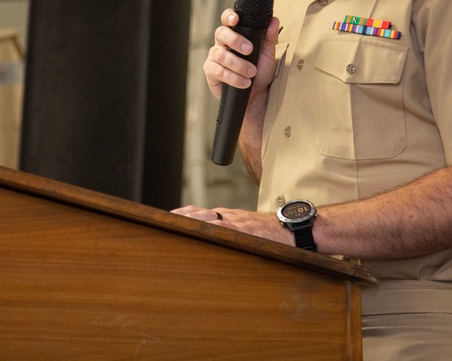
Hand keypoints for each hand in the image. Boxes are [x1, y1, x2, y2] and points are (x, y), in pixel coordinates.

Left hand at [171, 205, 292, 245]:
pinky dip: (209, 229)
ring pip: (207, 219)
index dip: (181, 215)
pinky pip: (223, 228)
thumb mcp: (244, 227)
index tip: (166, 219)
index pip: (198, 212)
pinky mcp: (243, 230)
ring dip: (189, 222)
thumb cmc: (268, 231)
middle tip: (161, 224)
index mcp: (226, 216)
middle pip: (197, 214)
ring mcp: (234, 222)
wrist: (290, 227)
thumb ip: (228, 230)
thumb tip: (211, 240)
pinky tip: (197, 231)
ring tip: (172, 226)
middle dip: (179, 218)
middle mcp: (227, 216)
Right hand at [202, 9, 279, 100]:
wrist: (256, 94)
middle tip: (249, 50)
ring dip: (238, 64)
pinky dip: (233, 77)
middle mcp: (222, 44)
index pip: (227, 20)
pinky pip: (218, 71)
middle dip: (235, 41)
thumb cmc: (260, 71)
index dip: (228, 17)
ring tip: (251, 73)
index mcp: (234, 35)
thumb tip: (274, 20)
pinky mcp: (211, 72)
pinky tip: (244, 82)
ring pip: (221, 55)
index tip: (235, 19)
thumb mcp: (268, 54)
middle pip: (221, 34)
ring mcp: (214, 57)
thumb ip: (270, 37)